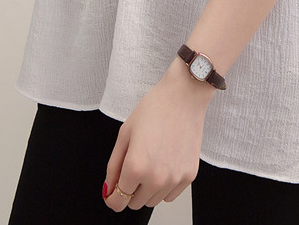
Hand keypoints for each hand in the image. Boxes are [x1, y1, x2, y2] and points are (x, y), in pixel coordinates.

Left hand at [103, 60, 214, 211]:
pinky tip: (165, 163)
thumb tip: (109, 190)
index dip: (112, 196)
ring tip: (152, 160)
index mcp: (135, 166)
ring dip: (148, 188)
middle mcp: (156, 178)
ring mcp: (174, 178)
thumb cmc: (154, 108)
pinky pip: (170, 195)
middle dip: (131, 189)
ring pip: (153, 201)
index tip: (115, 189)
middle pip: (135, 203)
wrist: (184, 95)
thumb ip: (114, 166)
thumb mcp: (125, 133)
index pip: (117, 202)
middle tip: (136, 164)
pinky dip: (165, 186)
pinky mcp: (189, 175)